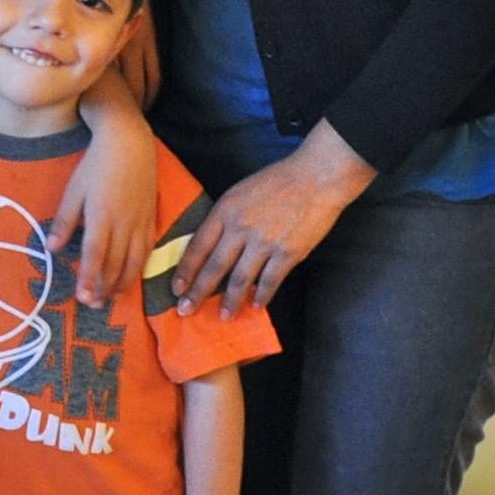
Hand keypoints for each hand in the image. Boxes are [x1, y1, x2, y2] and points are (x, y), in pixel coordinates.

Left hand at [46, 104, 157, 313]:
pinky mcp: (151, 218)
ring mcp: (141, 222)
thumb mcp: (74, 190)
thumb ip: (65, 221)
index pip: (95, 255)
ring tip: (111, 298)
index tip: (83, 298)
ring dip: (122, 283)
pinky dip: (139, 267)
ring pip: (134, 261)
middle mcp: (125, 223)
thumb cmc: (96, 164)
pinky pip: (147, 250)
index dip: (90, 279)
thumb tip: (52, 249)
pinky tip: (131, 277)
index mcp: (102, 216)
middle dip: (104, 287)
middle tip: (94, 305)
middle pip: (116, 263)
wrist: (129, 142)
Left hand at [174, 131, 371, 319]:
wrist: (317, 177)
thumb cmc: (278, 181)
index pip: (198, 246)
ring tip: (223, 316)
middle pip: (214, 267)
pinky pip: (270, 281)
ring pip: (241, 279)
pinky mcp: (289, 252)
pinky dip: (262, 296)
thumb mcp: (240, 192)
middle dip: (198, 292)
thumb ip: (225, 218)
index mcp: (225, 210)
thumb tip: (210, 246)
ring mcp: (265, 242)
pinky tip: (256, 306)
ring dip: (230, 301)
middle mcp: (241, 228)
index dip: (185, 270)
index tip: (176, 288)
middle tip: (186, 311)